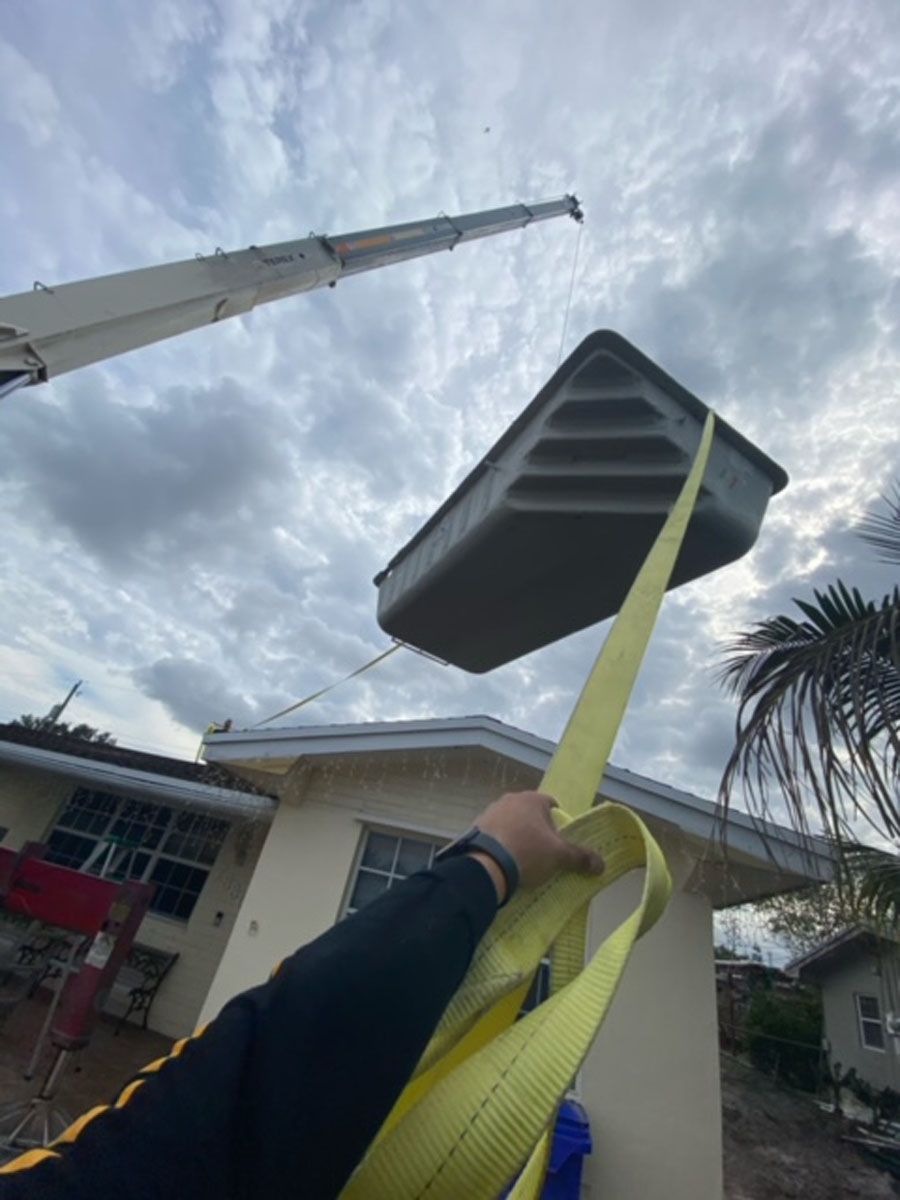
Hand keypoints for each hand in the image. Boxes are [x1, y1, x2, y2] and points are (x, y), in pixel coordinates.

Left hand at [471, 791, 603, 895]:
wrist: (486, 865)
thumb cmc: (528, 852)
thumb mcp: (559, 856)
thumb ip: (580, 857)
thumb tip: (602, 864)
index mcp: (532, 799)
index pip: (551, 804)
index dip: (558, 822)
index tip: (559, 841)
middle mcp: (510, 799)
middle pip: (530, 814)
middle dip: (537, 830)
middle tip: (543, 853)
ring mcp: (491, 811)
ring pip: (511, 823)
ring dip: (517, 836)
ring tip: (522, 860)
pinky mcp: (476, 827)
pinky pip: (494, 834)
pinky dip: (500, 844)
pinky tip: (503, 861)